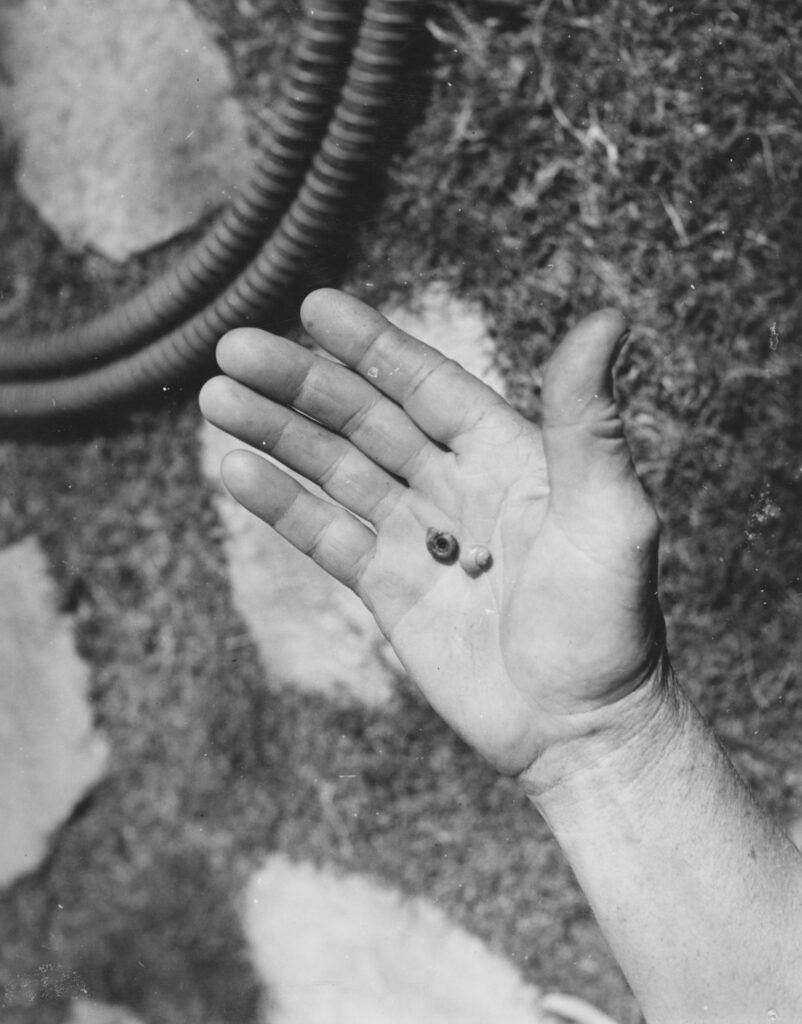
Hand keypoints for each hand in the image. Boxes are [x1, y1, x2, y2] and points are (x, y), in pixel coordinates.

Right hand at [199, 290, 666, 775]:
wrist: (579, 730)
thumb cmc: (610, 623)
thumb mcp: (610, 515)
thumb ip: (589, 420)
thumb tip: (607, 318)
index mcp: (507, 455)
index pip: (427, 385)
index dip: (372, 347)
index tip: (313, 306)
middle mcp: (455, 485)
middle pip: (364, 419)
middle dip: (301, 383)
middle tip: (235, 349)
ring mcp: (416, 536)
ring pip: (334, 470)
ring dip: (276, 434)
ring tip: (217, 398)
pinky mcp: (387, 588)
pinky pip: (325, 534)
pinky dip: (282, 503)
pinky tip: (236, 470)